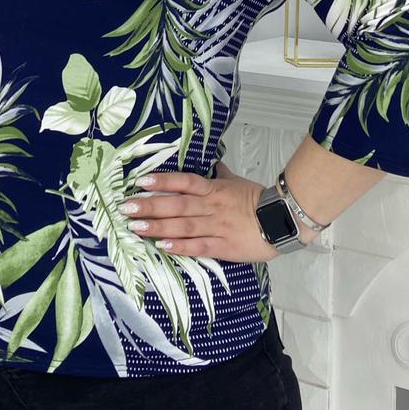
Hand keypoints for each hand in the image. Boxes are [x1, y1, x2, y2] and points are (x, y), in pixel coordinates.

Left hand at [119, 161, 282, 261]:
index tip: (140, 181)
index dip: (162, 181)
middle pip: (177, 204)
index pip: (185, 182)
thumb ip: (220, 175)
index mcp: (214, 189)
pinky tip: (161, 246)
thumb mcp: (236, 182)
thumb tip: (213, 163)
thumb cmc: (257, 200)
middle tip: (126, 207)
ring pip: (183, 226)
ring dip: (157, 227)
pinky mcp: (223, 247)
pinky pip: (198, 246)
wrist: (282, 220)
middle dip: (150, 206)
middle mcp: (211, 206)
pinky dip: (179, 246)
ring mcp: (216, 227)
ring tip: (135, 227)